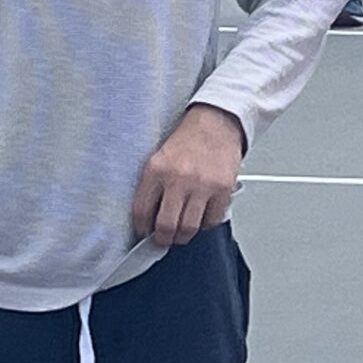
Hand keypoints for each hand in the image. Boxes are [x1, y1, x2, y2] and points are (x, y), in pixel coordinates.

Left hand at [131, 105, 243, 247]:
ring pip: (188, 228)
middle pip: (165, 226)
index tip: (144, 232)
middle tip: (163, 240)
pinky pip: (211, 221)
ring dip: (183, 236)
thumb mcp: (159, 157)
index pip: (141, 211)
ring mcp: (201, 185)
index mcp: (156, 170)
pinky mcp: (222, 190)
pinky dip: (205, 224)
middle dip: (163, 239)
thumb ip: (153, 186)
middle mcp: (178, 179)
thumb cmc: (188, 140)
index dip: (141, 228)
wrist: (216, 123)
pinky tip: (201, 216)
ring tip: (181, 232)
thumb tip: (148, 216)